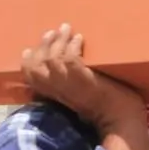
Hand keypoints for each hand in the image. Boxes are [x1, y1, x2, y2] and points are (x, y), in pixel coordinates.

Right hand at [21, 24, 144, 130]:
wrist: (120, 120)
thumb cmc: (104, 110)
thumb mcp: (77, 97)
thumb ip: (67, 86)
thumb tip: (65, 66)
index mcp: (52, 94)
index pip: (29, 75)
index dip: (28, 60)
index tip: (31, 47)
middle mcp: (55, 89)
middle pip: (37, 64)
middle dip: (43, 45)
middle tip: (52, 32)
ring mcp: (68, 84)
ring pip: (53, 57)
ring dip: (59, 41)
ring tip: (67, 29)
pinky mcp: (82, 79)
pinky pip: (70, 58)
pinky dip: (73, 47)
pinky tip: (79, 39)